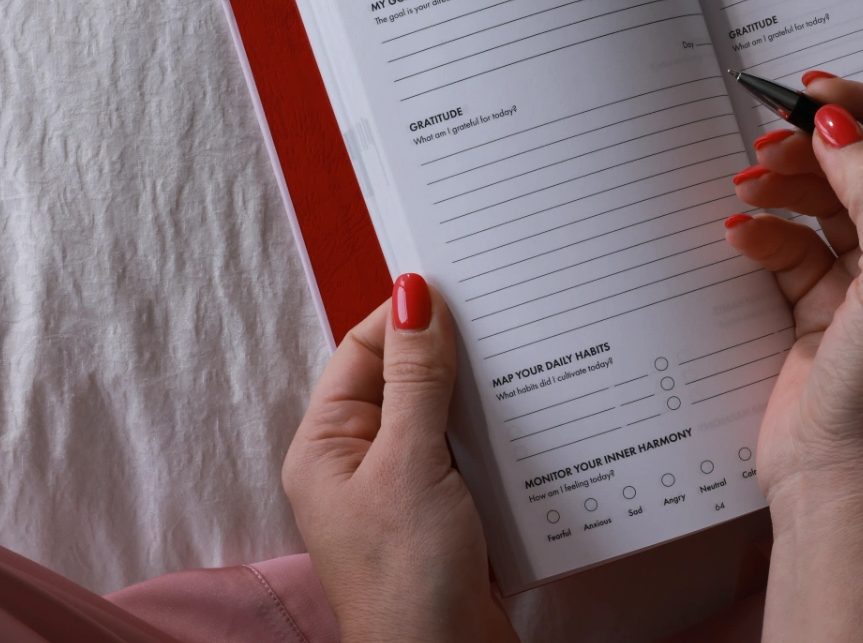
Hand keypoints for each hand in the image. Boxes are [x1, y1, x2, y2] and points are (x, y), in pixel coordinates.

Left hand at [282, 274, 516, 642]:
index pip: (363, 352)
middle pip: (407, 381)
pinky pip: (472, 456)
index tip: (461, 286)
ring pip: (445, 418)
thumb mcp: (410, 462)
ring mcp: (403, 491)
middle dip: (454, 355)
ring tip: (528, 365)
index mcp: (327, 446)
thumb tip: (414, 297)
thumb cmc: (408, 576)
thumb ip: (416, 378)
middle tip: (506, 320)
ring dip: (482, 399)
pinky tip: (535, 423)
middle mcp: (360, 464)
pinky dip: (500, 438)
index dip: (408, 317)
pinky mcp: (446, 515)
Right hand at [726, 74, 862, 640]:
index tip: (817, 96)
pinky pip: (790, 248)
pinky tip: (741, 233)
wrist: (839, 485)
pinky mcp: (821, 311)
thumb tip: (843, 123)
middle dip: (817, 149)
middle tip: (769, 141)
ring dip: (785, 187)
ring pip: (824, 204)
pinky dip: (764, 233)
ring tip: (747, 185)